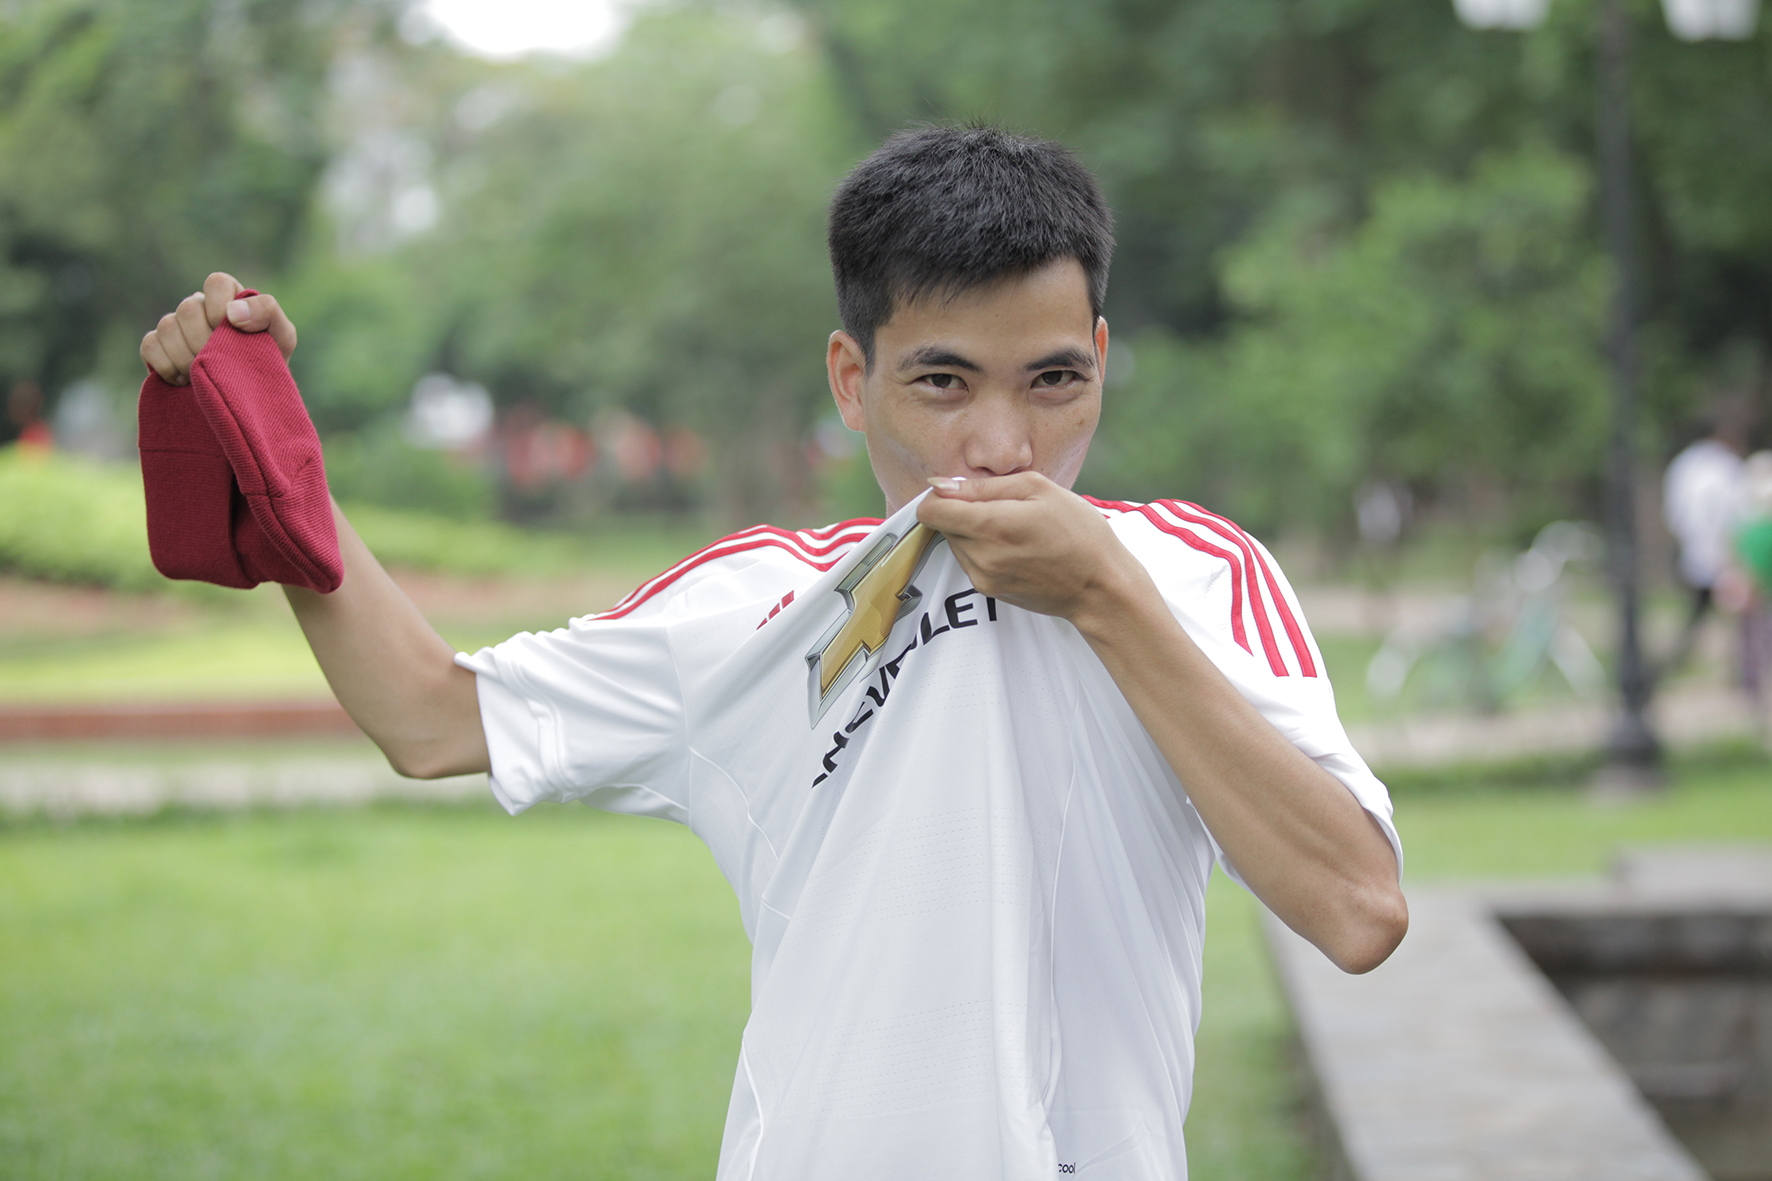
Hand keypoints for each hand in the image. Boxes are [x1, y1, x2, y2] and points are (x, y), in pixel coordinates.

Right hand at [139, 271, 296, 385]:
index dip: (220, 306)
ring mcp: (175, 326)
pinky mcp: (157, 347)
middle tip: (221, 364)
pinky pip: (150, 346)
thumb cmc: (269, 362)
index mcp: (229, 298)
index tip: (231, 332)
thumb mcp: (282, 337)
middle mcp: (199, 307)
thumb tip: (232, 312)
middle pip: (188, 309)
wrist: (250, 399)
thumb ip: (267, 312)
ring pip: (167, 327)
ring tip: (206, 376)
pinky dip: (167, 365)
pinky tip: (185, 381)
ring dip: (187, 357)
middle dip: (205, 341)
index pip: (216, 282)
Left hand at [917, 471, 1152, 627]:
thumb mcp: (1038, 489)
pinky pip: (970, 561)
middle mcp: (979, 556)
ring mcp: (982, 578)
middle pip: (943, 526)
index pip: (930, 511)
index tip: (964, 491)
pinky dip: (984, 550)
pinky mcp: (988, 591)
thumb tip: (942, 485)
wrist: (1100, 586)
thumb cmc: (1078, 531)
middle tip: (1004, 508)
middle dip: (963, 511)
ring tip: (1015, 529)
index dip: (941, 495)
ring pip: (955, 543)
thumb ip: (983, 486)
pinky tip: (1017, 548)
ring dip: (974, 531)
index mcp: (990, 525)